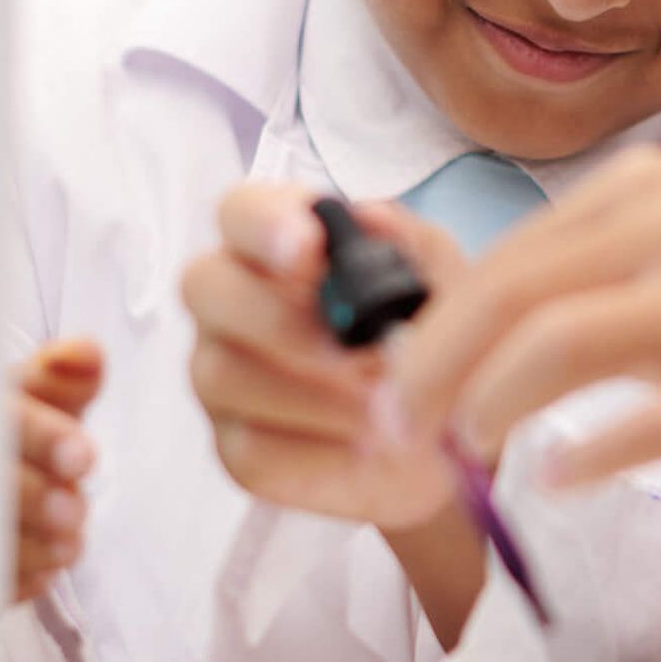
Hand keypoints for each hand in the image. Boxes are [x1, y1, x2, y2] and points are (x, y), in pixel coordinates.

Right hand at [182, 183, 467, 532]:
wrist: (454, 428)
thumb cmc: (432, 330)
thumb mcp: (441, 279)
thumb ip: (410, 244)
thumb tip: (373, 217)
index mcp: (280, 240)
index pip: (240, 210)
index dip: (265, 225)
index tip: (309, 249)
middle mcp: (232, 301)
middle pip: (206, 286)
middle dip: (283, 320)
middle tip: (358, 350)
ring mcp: (222, 375)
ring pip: (224, 374)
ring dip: (316, 395)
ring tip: (391, 408)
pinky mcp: (236, 448)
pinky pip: (250, 449)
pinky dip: (320, 451)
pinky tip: (374, 447)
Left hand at [397, 148, 660, 486]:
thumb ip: (584, 283)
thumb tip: (458, 340)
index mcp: (654, 190)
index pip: (507, 256)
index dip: (431, 326)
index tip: (394, 384)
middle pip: (515, 292)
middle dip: (434, 368)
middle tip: (400, 426)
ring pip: (564, 344)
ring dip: (492, 404)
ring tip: (470, 448)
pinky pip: (648, 423)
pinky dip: (585, 456)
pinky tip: (558, 479)